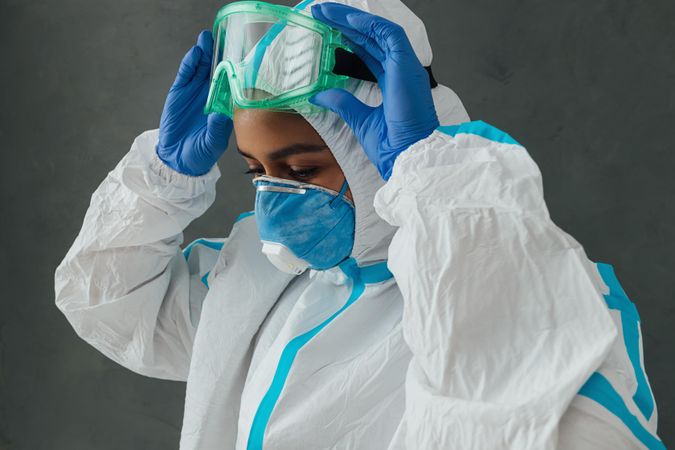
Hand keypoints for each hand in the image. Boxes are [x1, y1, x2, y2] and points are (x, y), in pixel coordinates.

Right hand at [156, 31, 232, 175]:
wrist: (178, 158)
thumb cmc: (201, 153)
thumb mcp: (212, 143)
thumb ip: (217, 128)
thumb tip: (221, 114)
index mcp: (225, 107)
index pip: (233, 84)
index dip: (236, 69)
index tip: (244, 55)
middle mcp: (212, 96)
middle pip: (218, 70)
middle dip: (222, 53)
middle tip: (226, 36)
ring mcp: (196, 92)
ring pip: (202, 68)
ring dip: (206, 53)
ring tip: (208, 37)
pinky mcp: (180, 91)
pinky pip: (186, 74)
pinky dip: (190, 63)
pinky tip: (195, 53)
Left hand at [310, 3, 438, 179]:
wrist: (407, 157)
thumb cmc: (393, 145)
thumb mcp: (360, 120)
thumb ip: (342, 103)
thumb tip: (320, 96)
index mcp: (393, 83)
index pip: (369, 52)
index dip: (349, 39)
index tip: (328, 31)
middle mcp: (400, 71)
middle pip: (371, 38)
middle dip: (345, 24)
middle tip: (321, 13)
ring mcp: (405, 67)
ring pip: (378, 31)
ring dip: (352, 19)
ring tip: (326, 11)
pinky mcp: (406, 65)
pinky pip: (388, 34)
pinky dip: (368, 24)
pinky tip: (346, 20)